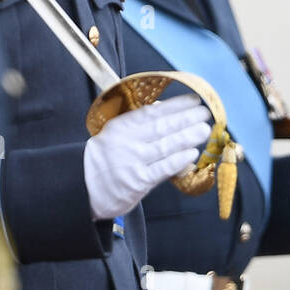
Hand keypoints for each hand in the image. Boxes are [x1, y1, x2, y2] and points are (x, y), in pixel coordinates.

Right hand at [84, 94, 211, 220]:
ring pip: (165, 146)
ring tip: (204, 130)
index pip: (152, 112)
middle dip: (186, 118)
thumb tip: (168, 111)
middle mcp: (127, 142)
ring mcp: (132, 162)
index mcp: (121, 127)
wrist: (83, 189)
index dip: (175, 105)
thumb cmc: (106, 160)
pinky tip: (192, 153)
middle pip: (161, 127)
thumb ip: (138, 125)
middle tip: (206, 113)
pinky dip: (178, 160)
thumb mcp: (114, 135)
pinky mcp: (137, 182)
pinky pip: (162, 169)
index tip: (194, 100)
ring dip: (188, 137)